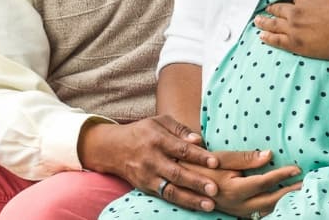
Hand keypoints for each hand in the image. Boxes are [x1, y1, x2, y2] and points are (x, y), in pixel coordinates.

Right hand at [79, 116, 223, 211]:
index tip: (215, 162)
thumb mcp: (160, 122)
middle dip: (196, 182)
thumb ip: (180, 129)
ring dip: (191, 199)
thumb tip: (199, 140)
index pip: (181, 149)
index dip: (198, 156)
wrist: (113, 148)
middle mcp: (152, 159)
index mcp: (157, 139)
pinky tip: (196, 206)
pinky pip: (165, 197)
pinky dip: (181, 203)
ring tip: (209, 205)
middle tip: (215, 189)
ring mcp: (148, 176)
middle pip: (177, 173)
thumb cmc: (143, 132)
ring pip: (171, 190)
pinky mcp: (146, 188)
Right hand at [180, 150, 302, 217]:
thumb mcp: (222, 158)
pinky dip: (270, 208)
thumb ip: (246, 158)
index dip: (282, 175)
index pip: (265, 182)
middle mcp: (236, 204)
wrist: (181, 181)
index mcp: (235, 189)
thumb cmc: (201, 166)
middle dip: (289, 193)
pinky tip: (279, 202)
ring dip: (282, 203)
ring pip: (264, 211)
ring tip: (296, 193)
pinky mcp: (233, 212)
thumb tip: (269, 155)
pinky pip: (256, 214)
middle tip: (304, 184)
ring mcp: (235, 211)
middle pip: (270, 201)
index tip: (297, 168)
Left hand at [253, 0, 328, 59]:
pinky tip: (262, 36)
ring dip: (263, 21)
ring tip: (257, 21)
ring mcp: (294, 28)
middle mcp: (296, 11)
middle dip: (271, 9)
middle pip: (278, 9)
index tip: (285, 3)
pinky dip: (267, 37)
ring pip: (273, 24)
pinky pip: (276, 40)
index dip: (288, 1)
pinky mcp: (295, 43)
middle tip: (264, 9)